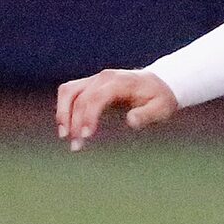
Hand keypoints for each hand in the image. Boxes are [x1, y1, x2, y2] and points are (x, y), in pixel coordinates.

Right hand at [55, 69, 178, 150]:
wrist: (158, 84)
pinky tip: (67, 127)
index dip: (88, 116)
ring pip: (68, 91)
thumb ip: (146, 115)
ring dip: (62, 114)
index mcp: (120, 82)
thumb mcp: (161, 109)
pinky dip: (64, 109)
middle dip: (74, 121)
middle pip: (79, 96)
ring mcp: (94, 79)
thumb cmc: (160, 99)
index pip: (96, 97)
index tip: (87, 136)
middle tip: (76, 145)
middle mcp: (104, 78)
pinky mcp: (89, 84)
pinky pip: (69, 93)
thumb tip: (130, 120)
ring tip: (65, 136)